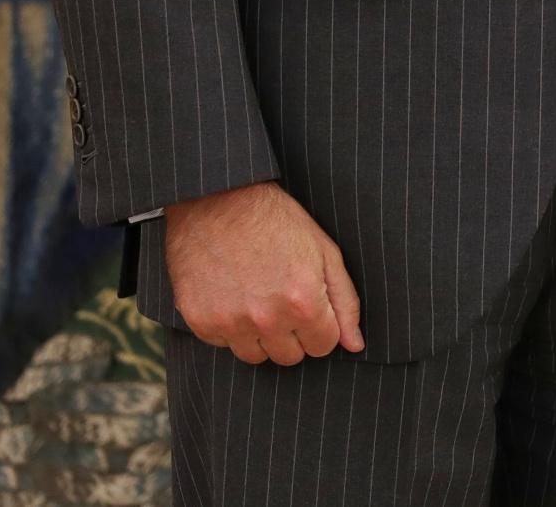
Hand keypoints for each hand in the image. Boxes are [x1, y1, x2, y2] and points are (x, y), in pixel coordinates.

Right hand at [163, 180, 366, 365]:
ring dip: (260, 334)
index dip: (320, 324)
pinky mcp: (200, 321)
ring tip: (257, 295)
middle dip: (292, 332)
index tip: (309, 302)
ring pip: (256, 356)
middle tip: (282, 296)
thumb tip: (355, 345)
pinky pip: (224, 344)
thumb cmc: (277, 220)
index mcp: (303, 302)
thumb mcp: (324, 251)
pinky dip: (230, 326)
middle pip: (290, 357)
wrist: (218, 198)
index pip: (323, 346)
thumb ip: (344, 302)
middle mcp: (266, 319)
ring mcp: (230, 323)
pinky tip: (232, 294)